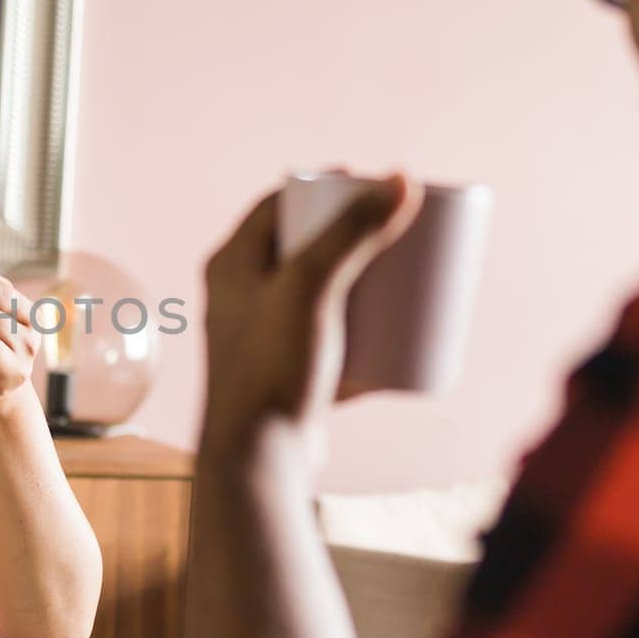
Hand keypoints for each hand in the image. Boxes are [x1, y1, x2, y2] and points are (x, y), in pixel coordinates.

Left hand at [203, 176, 420, 452]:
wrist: (256, 458)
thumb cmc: (271, 367)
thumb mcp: (311, 288)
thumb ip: (352, 233)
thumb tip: (401, 178)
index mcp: (229, 265)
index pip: (279, 203)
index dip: (327, 186)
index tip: (376, 183)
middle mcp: (239, 296)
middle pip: (305, 246)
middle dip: (354, 232)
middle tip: (402, 226)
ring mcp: (263, 336)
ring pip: (320, 293)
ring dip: (361, 278)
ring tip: (409, 269)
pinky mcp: (287, 374)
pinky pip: (330, 339)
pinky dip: (361, 328)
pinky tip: (398, 321)